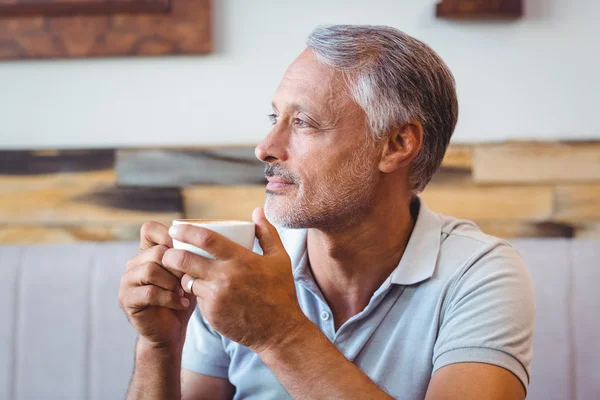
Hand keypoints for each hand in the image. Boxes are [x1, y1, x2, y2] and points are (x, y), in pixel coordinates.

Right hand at [118, 221, 195, 348]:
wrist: (172, 329)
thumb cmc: (182, 297)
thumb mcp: (188, 273)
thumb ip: (187, 255)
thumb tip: (196, 241)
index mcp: (147, 252)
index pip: (149, 229)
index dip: (169, 235)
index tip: (186, 250)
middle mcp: (134, 263)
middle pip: (156, 252)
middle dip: (178, 266)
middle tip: (189, 279)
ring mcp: (127, 281)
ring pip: (150, 270)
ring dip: (172, 282)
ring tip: (183, 292)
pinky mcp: (127, 299)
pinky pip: (150, 292)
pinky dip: (169, 298)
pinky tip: (180, 303)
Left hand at [162, 208, 309, 353]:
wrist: (280, 331)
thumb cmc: (281, 292)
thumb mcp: (279, 259)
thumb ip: (267, 233)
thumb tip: (257, 211)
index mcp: (241, 259)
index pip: (205, 239)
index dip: (186, 231)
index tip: (176, 229)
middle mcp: (225, 278)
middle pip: (184, 260)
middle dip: (170, 254)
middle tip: (168, 251)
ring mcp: (216, 298)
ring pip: (187, 281)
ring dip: (184, 275)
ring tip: (187, 272)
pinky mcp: (211, 315)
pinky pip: (197, 299)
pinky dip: (198, 293)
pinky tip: (205, 292)